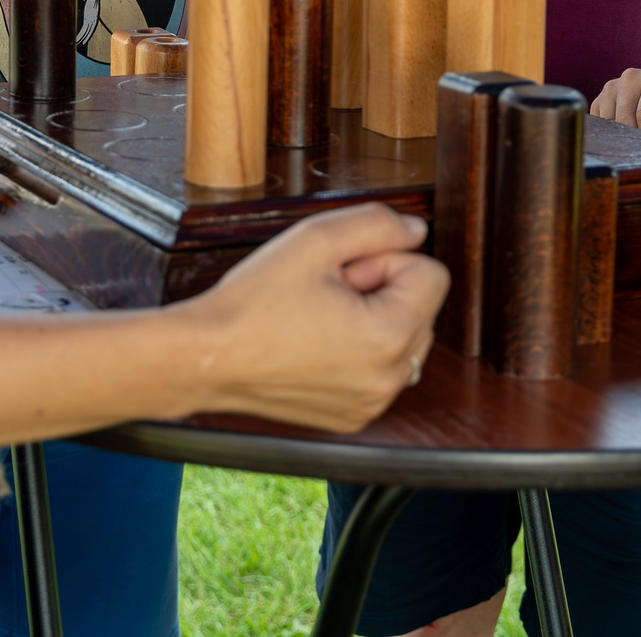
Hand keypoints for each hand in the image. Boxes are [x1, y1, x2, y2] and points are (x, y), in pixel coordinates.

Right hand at [175, 203, 445, 431]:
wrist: (207, 357)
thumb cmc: (253, 302)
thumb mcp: (315, 240)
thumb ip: (378, 224)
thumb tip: (416, 230)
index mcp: (390, 336)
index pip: (432, 275)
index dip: (386, 259)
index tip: (343, 272)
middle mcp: (389, 379)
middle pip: (422, 309)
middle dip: (382, 291)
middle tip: (328, 293)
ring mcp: (372, 404)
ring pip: (404, 340)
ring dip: (374, 321)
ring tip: (321, 318)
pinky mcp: (353, 417)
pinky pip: (381, 372)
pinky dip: (360, 354)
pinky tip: (316, 344)